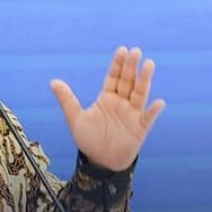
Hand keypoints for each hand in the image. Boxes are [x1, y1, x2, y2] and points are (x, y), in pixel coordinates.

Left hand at [50, 47, 165, 170]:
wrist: (100, 161)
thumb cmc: (88, 139)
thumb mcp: (75, 118)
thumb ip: (67, 100)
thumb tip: (53, 81)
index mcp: (106, 98)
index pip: (113, 77)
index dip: (117, 64)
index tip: (122, 50)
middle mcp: (121, 103)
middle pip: (127, 81)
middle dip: (131, 67)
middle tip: (135, 51)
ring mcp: (132, 114)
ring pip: (139, 94)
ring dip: (144, 80)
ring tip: (149, 64)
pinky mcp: (140, 128)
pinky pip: (148, 118)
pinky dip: (153, 111)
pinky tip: (158, 102)